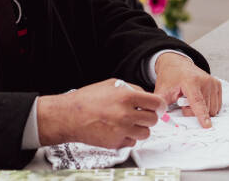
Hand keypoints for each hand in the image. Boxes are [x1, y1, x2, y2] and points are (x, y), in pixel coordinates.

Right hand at [37, 79, 164, 147]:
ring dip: (141, 128)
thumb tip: (147, 96)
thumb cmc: (87, 99)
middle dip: (150, 117)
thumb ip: (133, 89)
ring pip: (145, 133)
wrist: (68, 116)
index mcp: (127, 97)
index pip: (157, 103)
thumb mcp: (113, 85)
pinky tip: (121, 130)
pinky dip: (130, 138)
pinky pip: (132, 142)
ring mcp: (120, 130)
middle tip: (143, 115)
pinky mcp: (114, 143)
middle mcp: (125, 115)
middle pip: (153, 120)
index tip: (158, 107)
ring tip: (132, 123)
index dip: (160, 105)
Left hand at [153, 53, 221, 127]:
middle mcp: (204, 81)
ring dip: (202, 110)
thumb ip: (161, 106)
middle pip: (205, 108)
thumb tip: (158, 119)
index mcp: (191, 82)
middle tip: (183, 104)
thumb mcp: (162, 91)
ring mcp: (212, 82)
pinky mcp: (217, 84)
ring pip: (212, 109)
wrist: (177, 64)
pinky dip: (208, 106)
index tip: (207, 126)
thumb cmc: (170, 78)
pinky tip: (199, 99)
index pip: (198, 102)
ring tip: (191, 100)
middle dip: (193, 112)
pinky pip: (216, 105)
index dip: (202, 115)